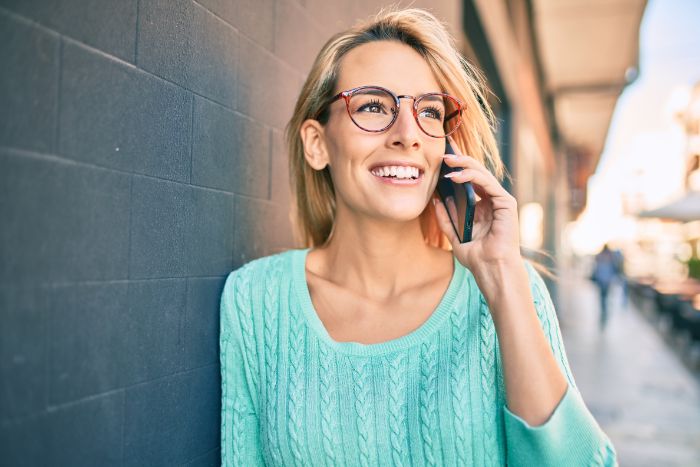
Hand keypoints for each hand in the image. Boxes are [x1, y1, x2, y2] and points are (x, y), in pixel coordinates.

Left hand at [433, 136, 521, 273]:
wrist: (491, 269)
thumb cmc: (477, 256)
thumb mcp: (454, 235)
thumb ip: (446, 218)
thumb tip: (436, 200)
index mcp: (483, 207)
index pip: (470, 181)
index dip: (458, 167)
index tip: (443, 157)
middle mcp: (492, 202)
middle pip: (476, 174)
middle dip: (460, 161)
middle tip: (444, 153)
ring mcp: (500, 201)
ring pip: (482, 174)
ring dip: (464, 165)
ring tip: (447, 160)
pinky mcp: (506, 203)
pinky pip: (488, 183)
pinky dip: (472, 177)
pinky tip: (456, 176)